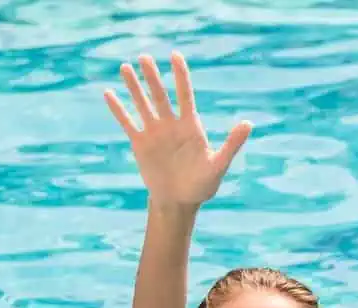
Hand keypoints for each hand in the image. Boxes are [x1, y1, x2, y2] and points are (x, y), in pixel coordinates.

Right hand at [104, 52, 250, 208]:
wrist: (180, 202)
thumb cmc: (203, 185)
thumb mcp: (218, 164)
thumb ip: (232, 143)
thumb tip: (248, 123)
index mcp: (191, 127)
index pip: (185, 95)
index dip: (181, 76)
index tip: (175, 55)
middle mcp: (171, 125)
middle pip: (161, 95)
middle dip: (153, 77)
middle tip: (145, 56)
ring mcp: (155, 133)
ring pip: (142, 104)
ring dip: (134, 87)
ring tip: (125, 67)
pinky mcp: (140, 144)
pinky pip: (127, 123)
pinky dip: (118, 109)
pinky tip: (108, 93)